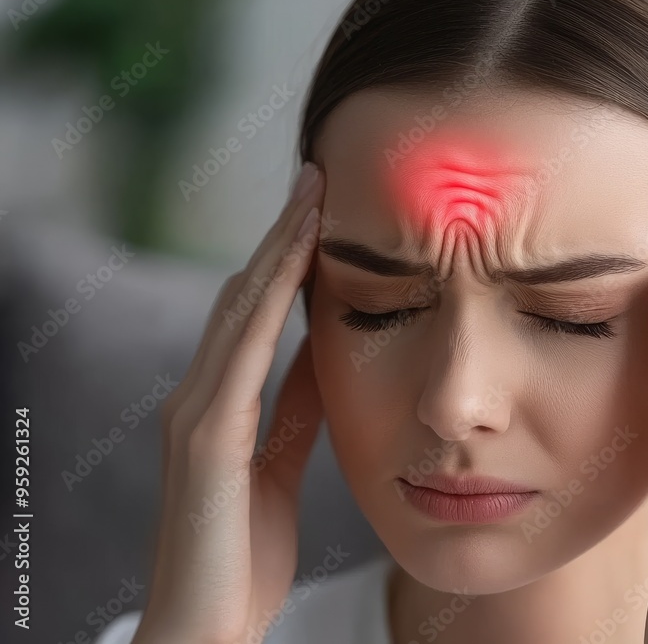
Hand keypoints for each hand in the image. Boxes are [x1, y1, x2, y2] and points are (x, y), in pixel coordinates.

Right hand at [132, 164, 326, 643]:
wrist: (211, 625)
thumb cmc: (247, 552)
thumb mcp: (283, 464)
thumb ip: (296, 410)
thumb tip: (326, 355)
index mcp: (221, 403)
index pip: (257, 311)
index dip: (287, 256)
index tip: (323, 207)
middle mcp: (199, 396)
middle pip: (245, 295)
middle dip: (282, 233)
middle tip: (318, 174)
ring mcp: (195, 415)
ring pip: (240, 311)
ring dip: (276, 250)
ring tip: (311, 196)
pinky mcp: (205, 441)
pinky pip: (242, 358)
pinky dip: (269, 306)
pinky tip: (295, 265)